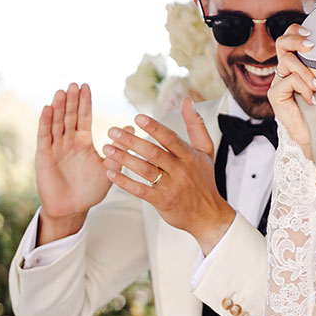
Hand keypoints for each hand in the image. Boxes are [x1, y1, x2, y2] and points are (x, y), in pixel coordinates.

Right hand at [35, 82, 109, 241]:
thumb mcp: (108, 170)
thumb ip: (119, 152)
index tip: (86, 86)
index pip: (83, 117)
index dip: (84, 102)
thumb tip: (131, 130)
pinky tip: (47, 109)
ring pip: (56, 123)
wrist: (72, 209)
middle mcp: (68, 141)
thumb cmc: (90, 190)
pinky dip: (45, 123)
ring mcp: (55, 147)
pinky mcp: (43, 156)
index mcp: (83, 142)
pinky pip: (44, 137)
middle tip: (74, 84)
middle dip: (71, 100)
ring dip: (58, 107)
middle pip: (69, 116)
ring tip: (61, 91)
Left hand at [102, 100, 234, 253]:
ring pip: (145, 170)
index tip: (137, 117)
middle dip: (131, 141)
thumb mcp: (206, 151)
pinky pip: (140, 190)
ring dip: (124, 159)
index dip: (154, 128)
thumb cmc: (204, 180)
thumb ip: (196, 125)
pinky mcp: (162, 201)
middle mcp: (180, 170)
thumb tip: (187, 101)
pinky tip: (111, 173)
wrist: (208, 215)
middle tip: (113, 131)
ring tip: (107, 148)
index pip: (170, 139)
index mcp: (190, 156)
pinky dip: (124, 182)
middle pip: (153, 153)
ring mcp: (171, 187)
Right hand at [270, 24, 315, 158]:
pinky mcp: (275, 94)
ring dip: (306, 71)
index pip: (289, 38)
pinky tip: (312, 99)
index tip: (311, 33)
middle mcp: (284, 70)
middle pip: (281, 43)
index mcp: (296, 64)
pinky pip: (289, 81)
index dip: (295, 31)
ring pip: (287, 62)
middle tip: (311, 46)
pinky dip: (303, 88)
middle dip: (296, 40)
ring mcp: (278, 82)